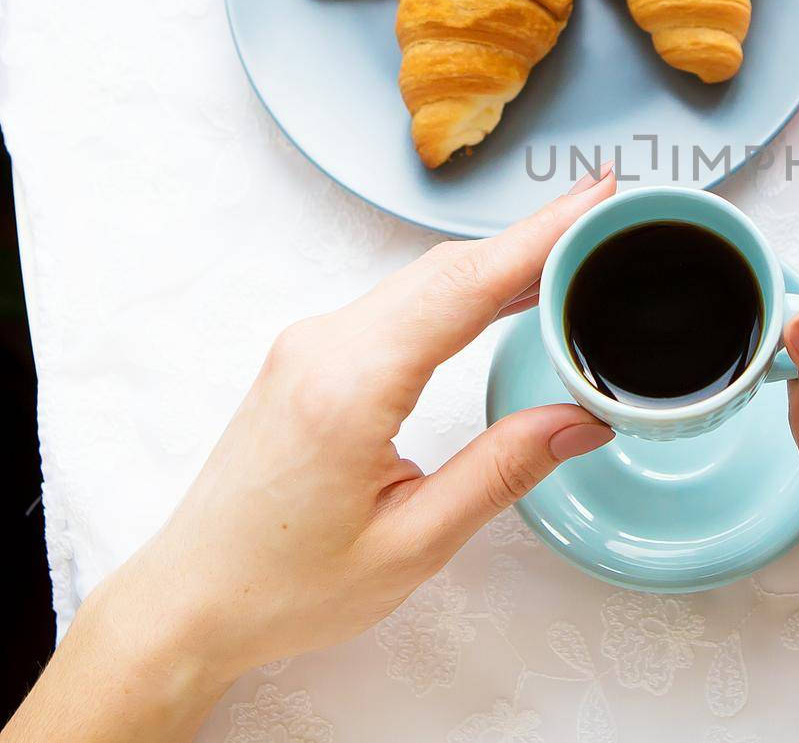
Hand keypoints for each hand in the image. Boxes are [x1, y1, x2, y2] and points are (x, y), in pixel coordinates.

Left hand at [1, 171, 617, 742]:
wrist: (190, 600)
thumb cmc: (286, 586)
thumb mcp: (412, 543)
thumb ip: (502, 471)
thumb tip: (583, 419)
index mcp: (350, 387)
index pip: (465, 287)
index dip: (540, 237)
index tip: (598, 197)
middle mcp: (325, 346)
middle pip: (447, 268)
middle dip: (533, 234)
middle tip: (608, 209)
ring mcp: (312, 344)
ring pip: (423, 279)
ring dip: (499, 258)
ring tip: (573, 243)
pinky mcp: (311, 356)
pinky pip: (400, 301)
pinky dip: (462, 285)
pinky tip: (503, 289)